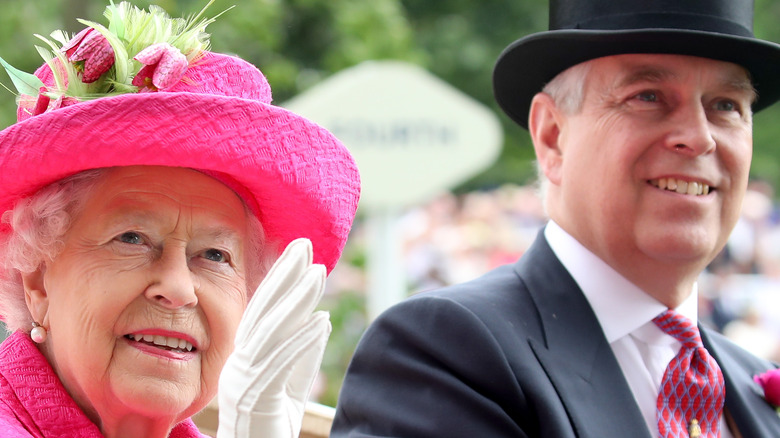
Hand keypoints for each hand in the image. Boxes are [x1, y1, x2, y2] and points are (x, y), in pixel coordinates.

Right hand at [217, 238, 330, 437]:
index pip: (263, 310)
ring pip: (271, 331)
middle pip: (263, 311)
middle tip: (305, 244)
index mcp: (244, 357)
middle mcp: (238, 363)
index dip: (280, 279)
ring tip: (318, 272)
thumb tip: (321, 318)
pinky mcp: (256, 397)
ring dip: (296, 299)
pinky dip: (301, 340)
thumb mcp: (291, 386)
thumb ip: (303, 354)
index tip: (299, 253)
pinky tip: (321, 320)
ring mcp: (243, 380)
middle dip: (285, 275)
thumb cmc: (271, 428)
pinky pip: (280, 363)